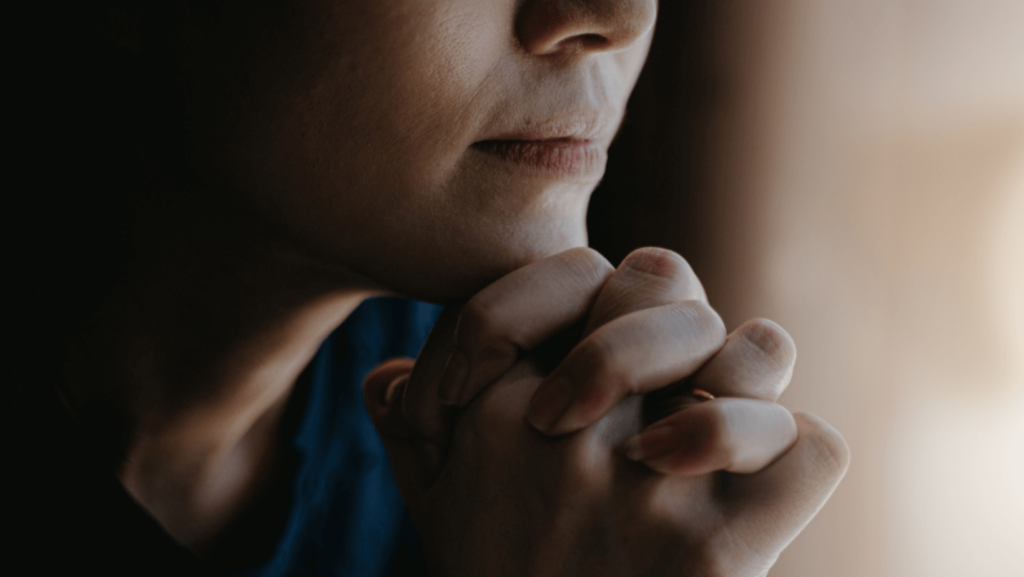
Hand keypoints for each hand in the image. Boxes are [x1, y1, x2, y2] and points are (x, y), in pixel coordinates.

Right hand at [364, 247, 848, 575]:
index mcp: (496, 415)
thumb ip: (405, 432)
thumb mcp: (430, 505)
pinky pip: (810, 447)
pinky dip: (797, 451)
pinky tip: (759, 476)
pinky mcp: (723, 554)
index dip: (592, 283)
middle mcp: (568, 441)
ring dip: (747, 372)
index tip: (586, 333)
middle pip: (663, 285)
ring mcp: (651, 493)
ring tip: (718, 408)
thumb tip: (387, 376)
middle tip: (662, 366)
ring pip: (753, 350)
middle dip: (670, 313)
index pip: (569, 272)